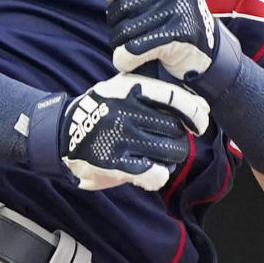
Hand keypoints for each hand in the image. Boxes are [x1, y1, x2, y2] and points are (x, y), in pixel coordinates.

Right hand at [60, 72, 208, 192]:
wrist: (62, 136)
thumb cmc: (104, 110)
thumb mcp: (123, 87)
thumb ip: (158, 92)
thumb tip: (201, 104)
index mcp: (129, 87)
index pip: (174, 97)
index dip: (194, 111)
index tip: (200, 122)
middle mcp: (124, 110)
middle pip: (176, 128)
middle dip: (180, 137)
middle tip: (171, 140)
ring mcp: (118, 137)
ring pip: (170, 151)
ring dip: (171, 157)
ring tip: (160, 155)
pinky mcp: (114, 164)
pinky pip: (154, 174)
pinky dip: (159, 175)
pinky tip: (151, 171)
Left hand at [86, 0, 236, 91]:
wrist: (200, 51)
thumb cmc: (166, 16)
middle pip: (122, 4)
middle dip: (116, 22)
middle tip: (131, 29)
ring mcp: (182, 8)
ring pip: (125, 30)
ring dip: (120, 43)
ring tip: (134, 44)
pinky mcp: (181, 36)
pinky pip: (134, 49)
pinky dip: (125, 59)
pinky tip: (130, 60)